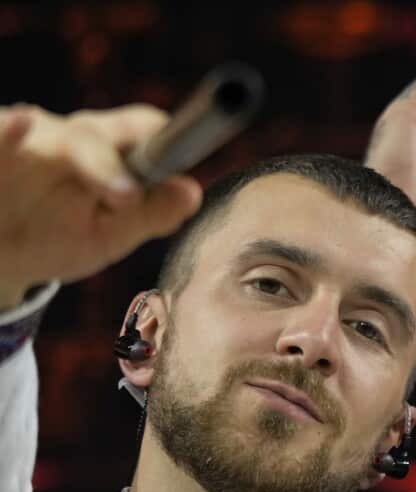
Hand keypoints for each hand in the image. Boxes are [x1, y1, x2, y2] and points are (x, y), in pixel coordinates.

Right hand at [0, 104, 201, 308]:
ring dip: (26, 131)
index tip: (173, 152)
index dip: (155, 136)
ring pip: (32, 130)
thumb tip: (192, 192)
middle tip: (125, 197)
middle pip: (90, 137)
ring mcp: (18, 139)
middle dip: (104, 162)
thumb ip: (147, 216)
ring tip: (23, 123)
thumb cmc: (55, 238)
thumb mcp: (106, 237)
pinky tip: (10, 126)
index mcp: (105, 152)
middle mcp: (63, 136)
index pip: (138, 131)